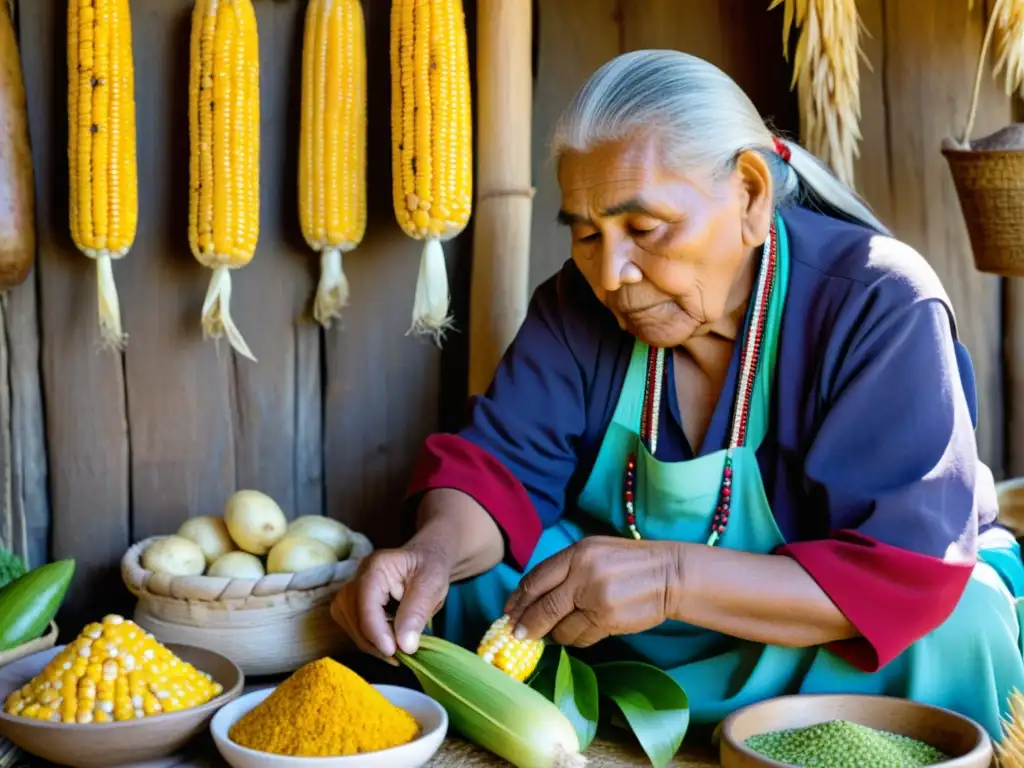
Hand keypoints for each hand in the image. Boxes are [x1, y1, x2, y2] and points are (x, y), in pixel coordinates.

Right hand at [331, 541, 453, 661]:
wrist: (425, 559)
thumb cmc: (430, 567)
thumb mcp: (433, 585)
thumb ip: (417, 612)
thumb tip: (405, 645)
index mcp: (377, 566)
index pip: (366, 601)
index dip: (376, 631)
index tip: (394, 651)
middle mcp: (357, 575)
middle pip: (353, 615)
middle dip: (373, 641)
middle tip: (399, 656)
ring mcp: (352, 589)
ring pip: (349, 623)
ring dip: (370, 643)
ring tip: (395, 652)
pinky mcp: (352, 603)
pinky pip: (352, 626)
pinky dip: (369, 640)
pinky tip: (388, 644)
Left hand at [504, 536, 682, 646]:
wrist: (670, 575)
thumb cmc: (629, 563)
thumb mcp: (594, 552)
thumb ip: (565, 571)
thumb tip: (532, 599)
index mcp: (577, 552)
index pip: (536, 579)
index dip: (518, 600)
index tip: (508, 613)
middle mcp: (583, 573)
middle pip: (542, 606)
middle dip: (526, 624)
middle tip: (518, 635)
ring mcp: (595, 598)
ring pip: (560, 628)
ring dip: (554, 635)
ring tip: (557, 632)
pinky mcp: (608, 620)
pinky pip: (580, 638)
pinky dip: (575, 639)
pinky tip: (578, 633)